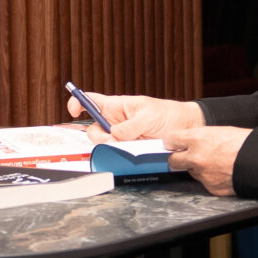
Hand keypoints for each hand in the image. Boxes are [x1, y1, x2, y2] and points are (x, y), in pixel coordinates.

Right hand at [67, 92, 203, 140]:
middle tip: (114, 140)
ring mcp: (120, 137)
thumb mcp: (149, 115)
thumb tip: (115, 134)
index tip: (74, 110)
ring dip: (112, 147)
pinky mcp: (127, 149)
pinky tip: (131, 152)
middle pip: (93, 129)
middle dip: (100, 136)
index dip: (78, 103)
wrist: (182, 128)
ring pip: (104, 144)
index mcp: (116, 106)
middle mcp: (114, 122)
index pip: (90, 101)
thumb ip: (131, 125)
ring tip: (130, 145)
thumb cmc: (167, 114)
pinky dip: (120, 155)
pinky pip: (116, 153)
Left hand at [158, 124, 250, 195]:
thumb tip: (188, 142)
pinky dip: (211, 178)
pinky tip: (222, 172)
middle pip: (172, 160)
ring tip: (215, 163)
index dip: (173, 142)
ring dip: (197, 168)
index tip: (174, 144)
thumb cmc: (245, 143)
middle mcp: (196, 157)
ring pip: (191, 172)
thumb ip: (200, 137)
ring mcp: (202, 174)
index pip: (170, 140)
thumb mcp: (219, 131)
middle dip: (178, 158)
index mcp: (198, 139)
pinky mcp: (211, 187)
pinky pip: (205, 182)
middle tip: (187, 156)